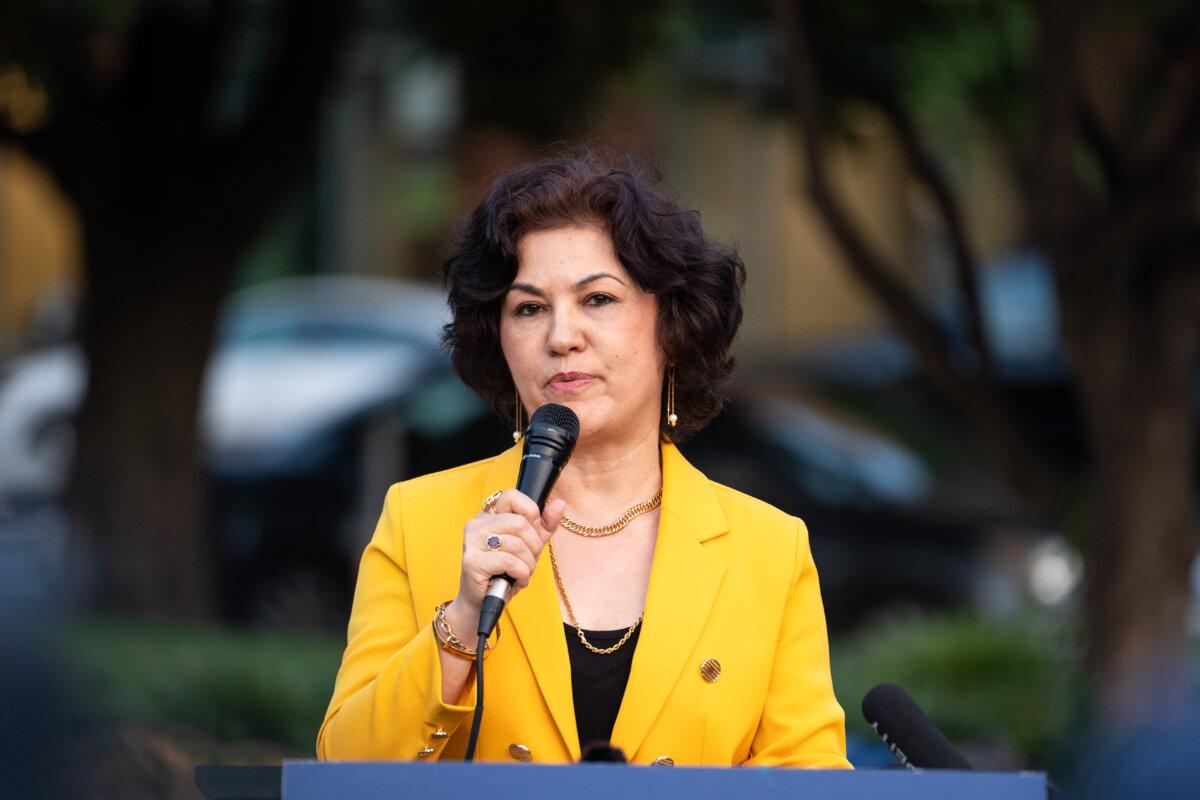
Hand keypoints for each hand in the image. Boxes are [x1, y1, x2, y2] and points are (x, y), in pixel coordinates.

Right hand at [444, 490, 565, 634]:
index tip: (532, 534)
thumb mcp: (529, 546)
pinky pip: (510, 561)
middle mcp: (476, 524)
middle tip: (529, 561)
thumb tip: (559, 504)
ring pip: (517, 544)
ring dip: (529, 565)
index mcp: (488, 515)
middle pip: (520, 523)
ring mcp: (472, 542)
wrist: (483, 603)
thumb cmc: (505, 572)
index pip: (511, 496)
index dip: (530, 514)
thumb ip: (544, 525)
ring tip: (523, 574)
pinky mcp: (472, 561)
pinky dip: (521, 574)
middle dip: (534, 546)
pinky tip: (518, 581)